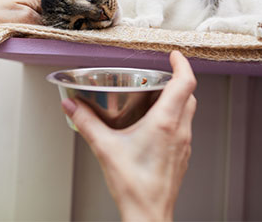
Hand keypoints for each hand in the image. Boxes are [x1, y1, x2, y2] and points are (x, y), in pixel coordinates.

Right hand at [62, 51, 196, 220]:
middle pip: (189, 94)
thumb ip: (86, 123)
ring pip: (189, 109)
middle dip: (178, 79)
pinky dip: (175, 115)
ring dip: (177, 97)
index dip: (182, 64)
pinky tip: (155, 124)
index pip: (185, 82)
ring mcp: (183, 143)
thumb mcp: (105, 148)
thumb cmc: (134, 186)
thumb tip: (72, 106)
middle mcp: (180, 130)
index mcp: (165, 123)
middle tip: (160, 75)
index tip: (174, 55)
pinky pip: (184, 125)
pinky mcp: (181, 153)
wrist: (148, 215)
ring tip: (156, 96)